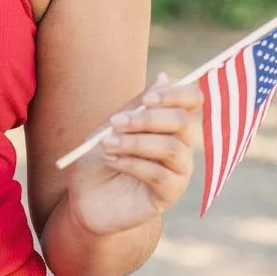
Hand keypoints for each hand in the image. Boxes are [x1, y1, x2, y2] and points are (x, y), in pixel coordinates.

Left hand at [64, 72, 202, 237]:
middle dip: (147, 119)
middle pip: (183, 122)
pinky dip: (133, 164)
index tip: (147, 100)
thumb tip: (163, 77)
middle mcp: (181, 145)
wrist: (84, 197)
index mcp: (170, 123)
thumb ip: (137, 106)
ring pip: (172, 148)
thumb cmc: (99, 159)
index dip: (176, 94)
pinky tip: (113, 162)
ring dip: (135, 142)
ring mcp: (179, 171)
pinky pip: (160, 175)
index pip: (192, 100)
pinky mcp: (169, 194)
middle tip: (115, 122)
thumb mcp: (112, 127)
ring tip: (107, 145)